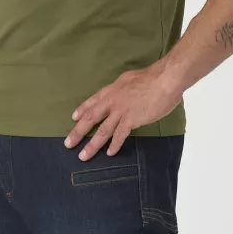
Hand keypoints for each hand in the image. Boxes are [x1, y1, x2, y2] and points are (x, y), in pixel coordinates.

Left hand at [64, 61, 183, 159]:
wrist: (164, 79)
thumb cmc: (151, 77)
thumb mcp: (130, 79)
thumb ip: (123, 88)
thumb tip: (122, 92)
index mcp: (112, 89)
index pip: (93, 101)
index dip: (82, 110)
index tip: (74, 118)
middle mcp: (112, 101)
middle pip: (91, 118)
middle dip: (78, 132)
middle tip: (68, 144)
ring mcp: (121, 111)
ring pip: (102, 130)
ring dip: (92, 144)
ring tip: (83, 155)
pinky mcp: (132, 120)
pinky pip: (120, 135)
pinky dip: (114, 145)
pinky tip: (109, 153)